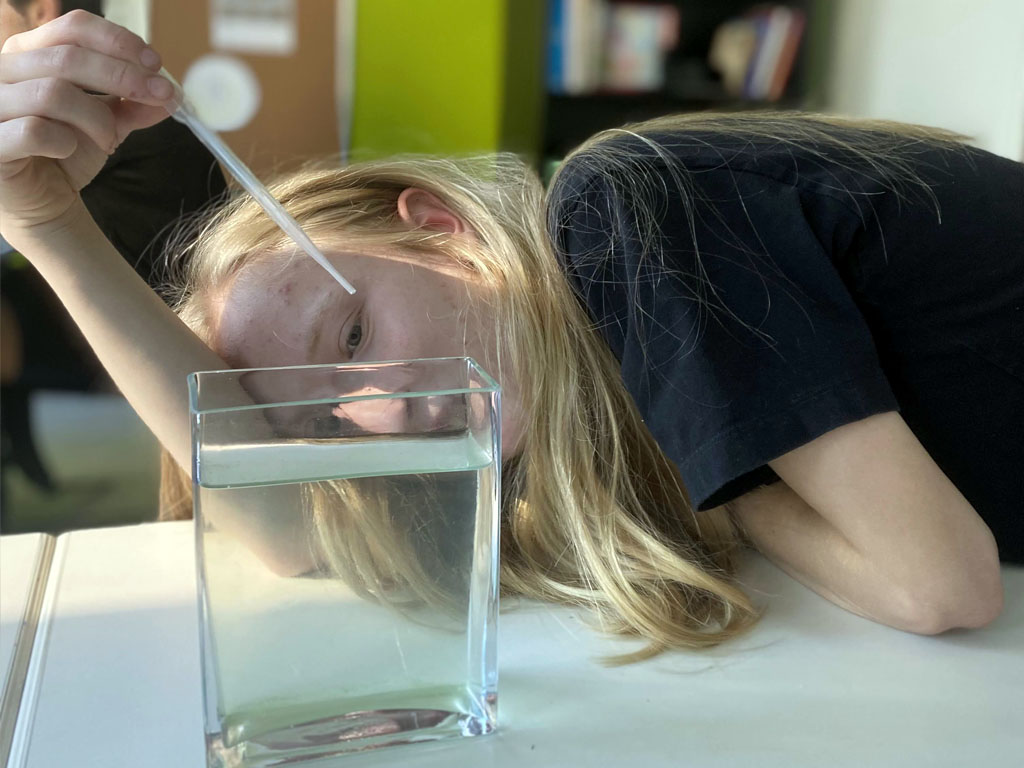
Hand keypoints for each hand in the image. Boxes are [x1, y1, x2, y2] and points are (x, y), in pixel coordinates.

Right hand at [0, 10, 174, 239]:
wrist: (42, 201)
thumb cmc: (65, 153)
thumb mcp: (106, 123)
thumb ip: (133, 104)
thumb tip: (170, 93)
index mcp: (30, 53)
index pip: (73, 28)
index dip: (118, 42)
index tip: (156, 65)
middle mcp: (3, 70)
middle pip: (67, 57)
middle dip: (123, 76)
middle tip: (160, 95)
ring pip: (52, 93)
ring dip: (96, 118)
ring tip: (109, 140)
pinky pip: (32, 132)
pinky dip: (63, 142)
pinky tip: (69, 151)